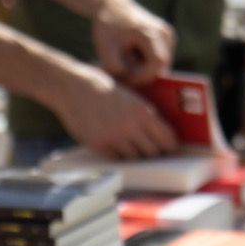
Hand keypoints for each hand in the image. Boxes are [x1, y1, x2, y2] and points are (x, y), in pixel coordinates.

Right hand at [47, 61, 177, 158]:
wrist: (72, 87)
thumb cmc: (103, 87)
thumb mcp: (131, 95)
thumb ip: (144, 113)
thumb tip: (160, 131)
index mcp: (142, 111)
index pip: (167, 138)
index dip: (171, 146)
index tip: (172, 148)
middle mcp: (130, 126)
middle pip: (153, 152)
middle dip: (156, 153)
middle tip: (156, 152)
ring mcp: (114, 137)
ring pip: (135, 158)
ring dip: (138, 154)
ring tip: (137, 149)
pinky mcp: (99, 145)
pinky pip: (117, 158)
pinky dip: (120, 155)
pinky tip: (120, 147)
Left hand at [92, 0, 174, 86]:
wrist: (112, 6)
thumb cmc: (108, 27)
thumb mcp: (106, 49)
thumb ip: (117, 69)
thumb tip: (131, 84)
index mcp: (151, 33)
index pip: (156, 66)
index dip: (142, 77)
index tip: (125, 78)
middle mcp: (166, 34)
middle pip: (159, 67)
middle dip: (142, 74)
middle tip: (122, 71)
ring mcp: (169, 35)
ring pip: (160, 65)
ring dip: (144, 68)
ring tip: (126, 59)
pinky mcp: (168, 38)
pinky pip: (159, 59)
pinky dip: (146, 62)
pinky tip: (133, 55)